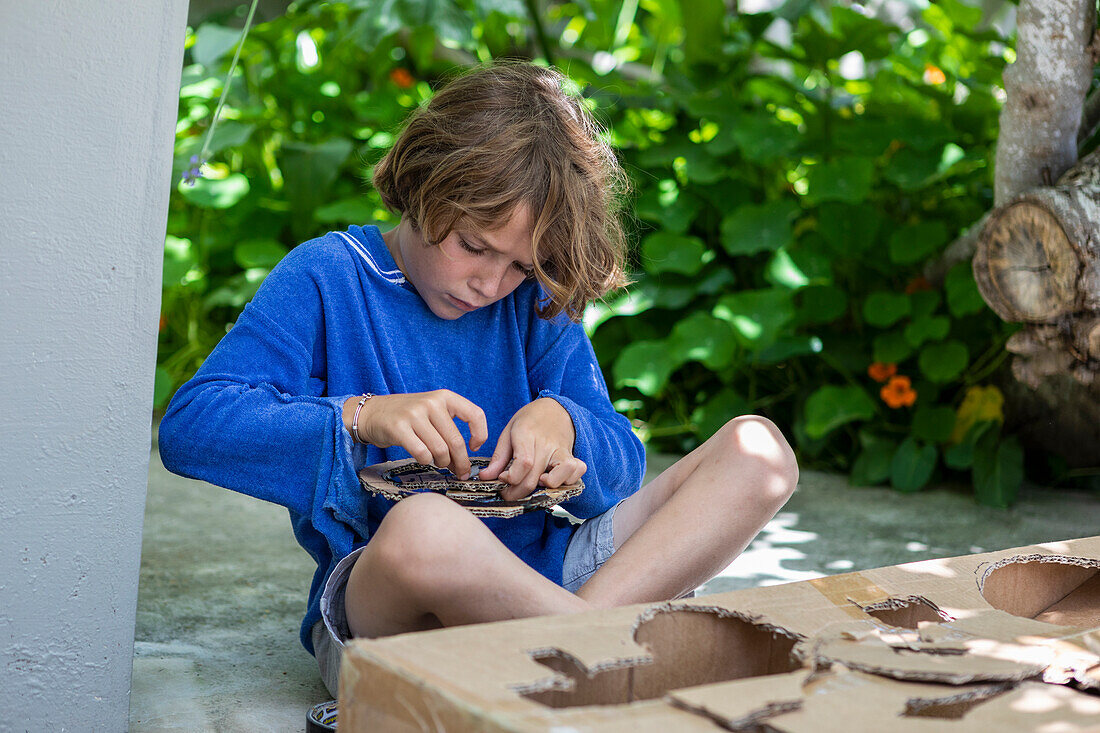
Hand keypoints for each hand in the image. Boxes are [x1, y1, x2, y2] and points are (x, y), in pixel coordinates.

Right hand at [344, 390, 486, 478]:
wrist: (372, 412)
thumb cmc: (408, 416)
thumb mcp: (433, 411)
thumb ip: (450, 429)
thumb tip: (464, 462)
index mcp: (445, 397)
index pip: (475, 414)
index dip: (480, 435)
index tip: (474, 447)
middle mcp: (431, 403)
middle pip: (456, 441)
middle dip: (461, 462)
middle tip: (460, 472)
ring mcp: (414, 414)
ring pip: (440, 450)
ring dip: (442, 463)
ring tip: (439, 463)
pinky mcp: (399, 428)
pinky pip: (422, 453)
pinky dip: (426, 461)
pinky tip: (424, 459)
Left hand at [478, 398, 586, 500]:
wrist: (555, 409)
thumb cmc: (529, 421)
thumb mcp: (509, 432)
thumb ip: (498, 457)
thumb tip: (485, 477)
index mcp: (527, 434)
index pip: (524, 463)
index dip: (511, 477)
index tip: (502, 478)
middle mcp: (546, 444)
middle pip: (534, 478)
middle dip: (517, 493)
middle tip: (508, 493)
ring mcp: (561, 451)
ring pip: (559, 479)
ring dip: (544, 490)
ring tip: (534, 485)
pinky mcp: (572, 456)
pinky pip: (576, 473)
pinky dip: (567, 482)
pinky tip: (553, 481)